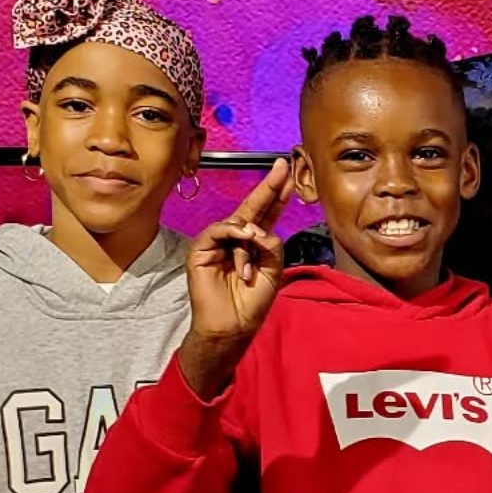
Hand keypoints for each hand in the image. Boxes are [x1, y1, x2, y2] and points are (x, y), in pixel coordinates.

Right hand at [180, 159, 289, 397]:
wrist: (233, 325)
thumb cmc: (252, 302)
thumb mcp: (273, 269)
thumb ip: (272, 245)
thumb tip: (260, 229)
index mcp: (255, 243)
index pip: (268, 213)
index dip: (278, 194)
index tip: (290, 175)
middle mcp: (237, 239)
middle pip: (253, 207)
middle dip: (268, 186)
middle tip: (282, 167)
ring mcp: (218, 243)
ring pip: (239, 223)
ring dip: (251, 238)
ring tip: (253, 257)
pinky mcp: (201, 250)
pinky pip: (218, 231)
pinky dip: (234, 234)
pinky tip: (244, 240)